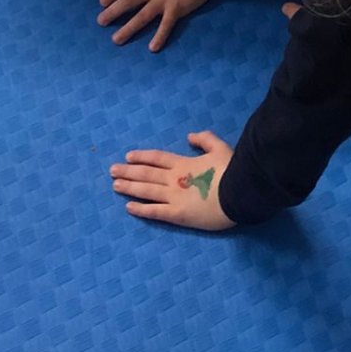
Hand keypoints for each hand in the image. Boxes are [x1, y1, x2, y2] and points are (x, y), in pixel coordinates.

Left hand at [98, 0, 213, 49]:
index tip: (102, 2)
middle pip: (128, 1)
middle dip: (113, 12)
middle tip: (101, 22)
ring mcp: (163, 1)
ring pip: (142, 16)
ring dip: (129, 29)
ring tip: (116, 40)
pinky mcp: (176, 9)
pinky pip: (166, 25)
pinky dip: (160, 37)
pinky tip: (152, 48)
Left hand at [110, 136, 235, 229]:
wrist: (238, 192)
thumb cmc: (231, 170)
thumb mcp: (220, 148)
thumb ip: (205, 139)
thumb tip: (189, 136)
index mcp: (184, 163)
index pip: (158, 158)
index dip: (143, 156)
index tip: (128, 156)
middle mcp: (174, 179)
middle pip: (147, 173)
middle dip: (129, 171)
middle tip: (112, 170)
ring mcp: (173, 197)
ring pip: (146, 190)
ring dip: (130, 187)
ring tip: (115, 185)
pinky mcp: (177, 215)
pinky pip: (155, 212)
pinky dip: (141, 209)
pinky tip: (128, 207)